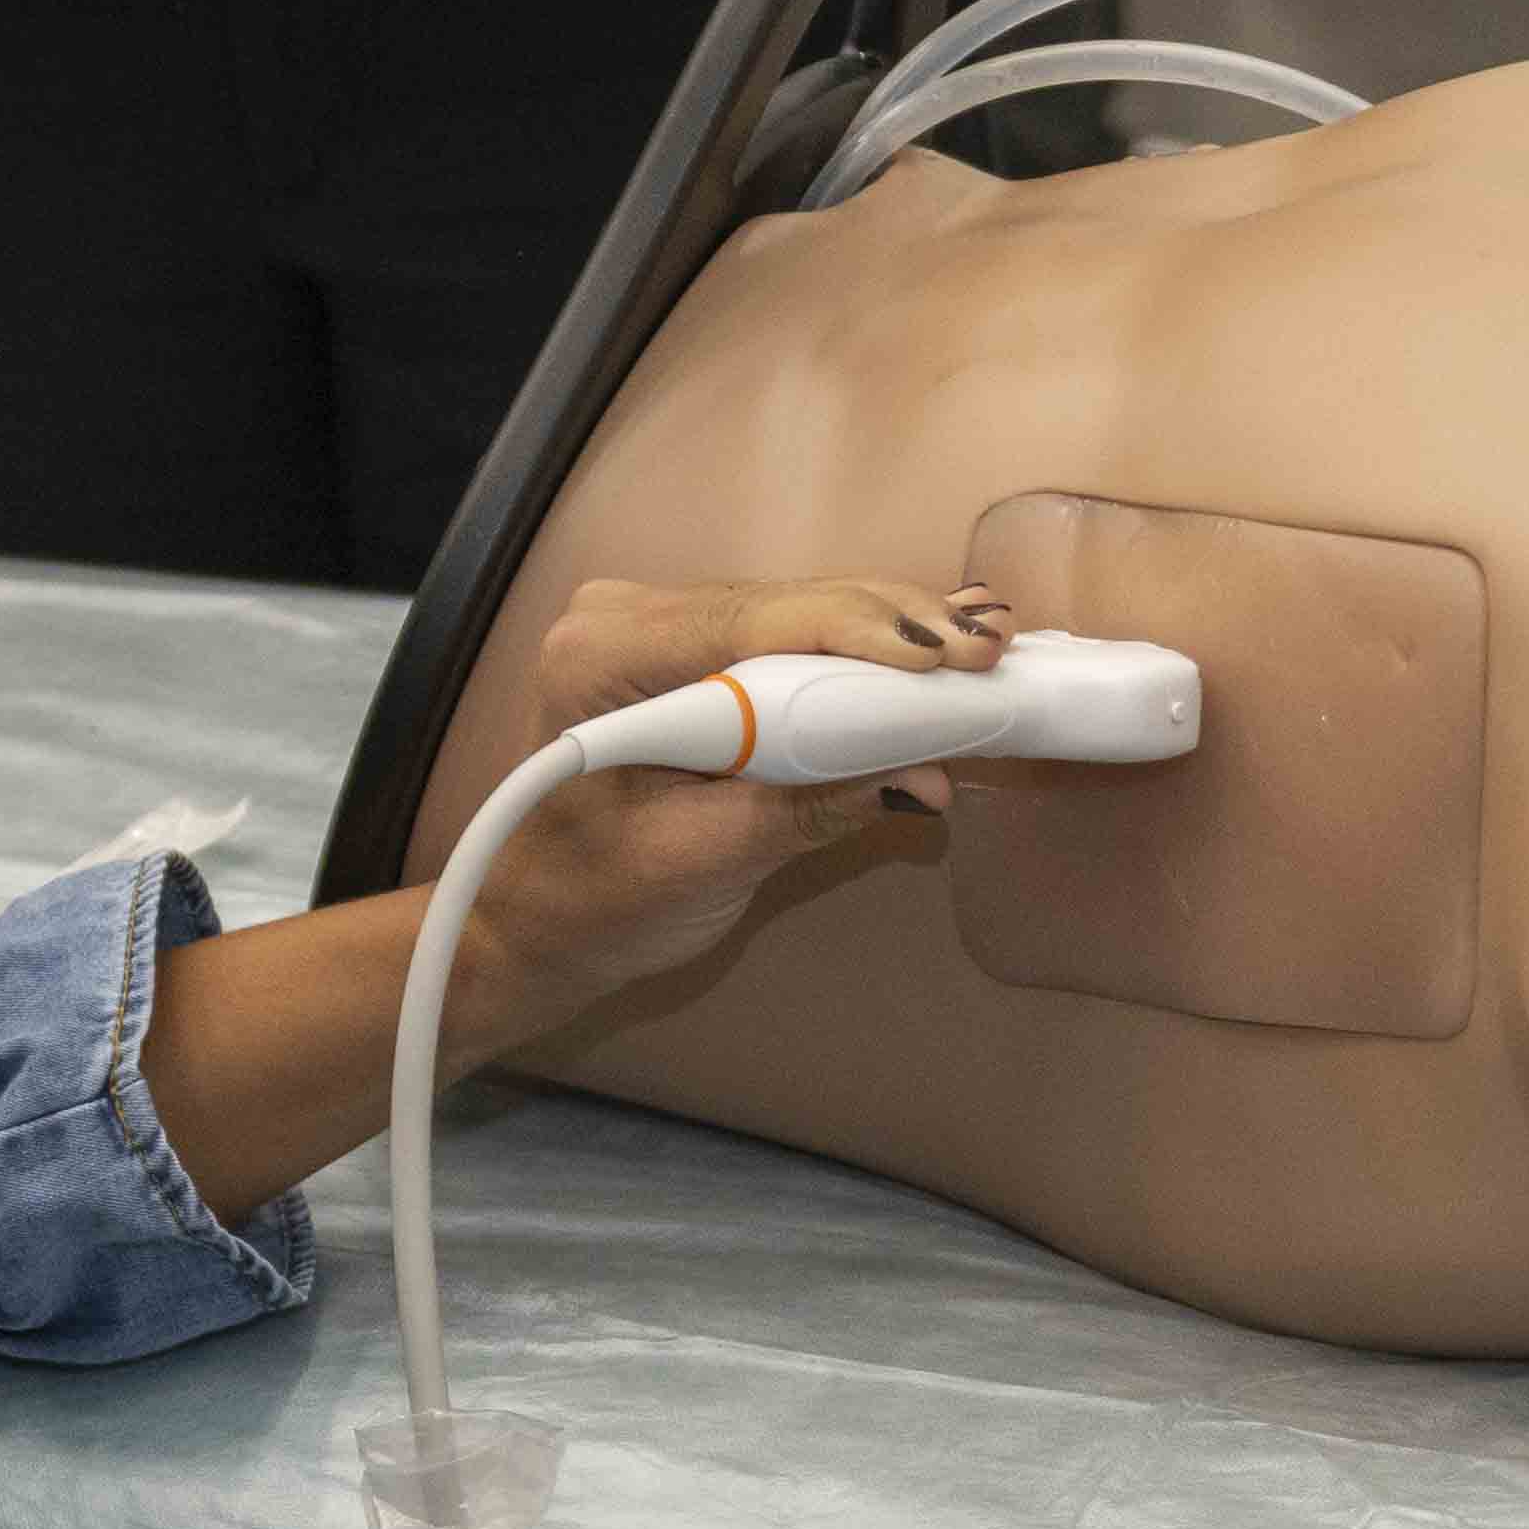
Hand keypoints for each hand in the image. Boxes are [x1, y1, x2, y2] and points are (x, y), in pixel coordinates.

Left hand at [459, 572, 1017, 1030]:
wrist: (534, 922)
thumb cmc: (589, 901)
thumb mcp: (700, 863)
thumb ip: (806, 810)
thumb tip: (918, 774)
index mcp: (606, 655)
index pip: (759, 621)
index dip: (862, 636)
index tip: (947, 659)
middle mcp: (628, 617)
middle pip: (792, 605)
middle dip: (898, 635)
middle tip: (994, 655)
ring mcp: (661, 627)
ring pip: (803, 615)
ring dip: (894, 642)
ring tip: (985, 652)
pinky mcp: (694, 650)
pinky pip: (792, 640)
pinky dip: (862, 659)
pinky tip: (937, 653)